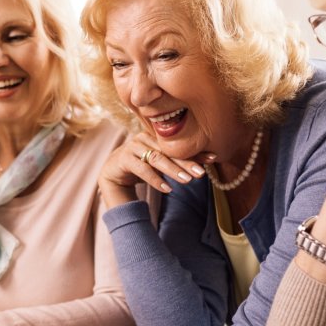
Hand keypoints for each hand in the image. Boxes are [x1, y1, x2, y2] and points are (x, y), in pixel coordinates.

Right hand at [98, 132, 212, 207]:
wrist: (112, 175)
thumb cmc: (140, 168)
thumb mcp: (160, 166)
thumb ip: (176, 163)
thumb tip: (203, 166)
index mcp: (154, 136)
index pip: (177, 145)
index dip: (195, 152)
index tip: (213, 158)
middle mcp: (144, 138)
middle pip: (168, 151)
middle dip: (187, 162)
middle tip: (201, 173)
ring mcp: (132, 147)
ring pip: (156, 159)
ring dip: (173, 170)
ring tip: (188, 181)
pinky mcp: (123, 159)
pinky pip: (141, 169)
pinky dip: (155, 179)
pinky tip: (167, 189)